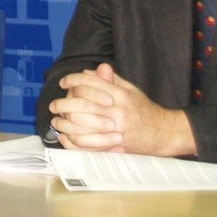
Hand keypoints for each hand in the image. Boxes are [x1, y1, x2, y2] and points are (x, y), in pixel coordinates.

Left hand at [48, 63, 195, 156]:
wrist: (163, 133)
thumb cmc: (145, 110)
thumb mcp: (131, 90)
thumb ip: (111, 80)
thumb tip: (90, 70)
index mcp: (120, 95)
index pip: (90, 82)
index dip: (73, 79)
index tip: (64, 82)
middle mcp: (117, 111)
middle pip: (82, 103)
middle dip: (63, 103)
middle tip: (54, 105)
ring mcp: (114, 130)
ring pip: (81, 125)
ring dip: (64, 123)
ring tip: (56, 121)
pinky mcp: (113, 145)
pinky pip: (87, 144)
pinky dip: (73, 141)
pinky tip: (65, 137)